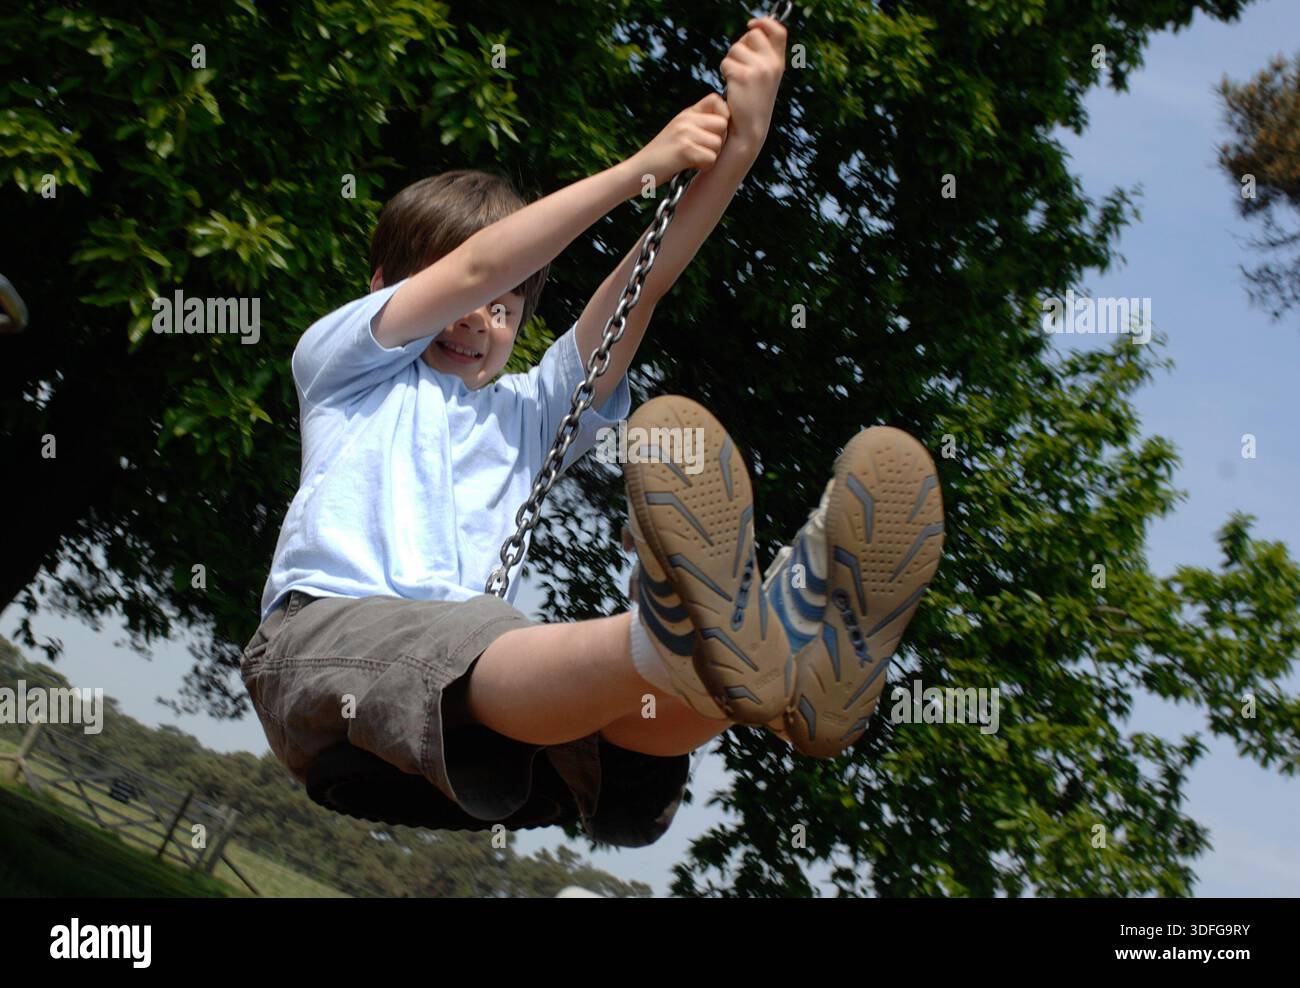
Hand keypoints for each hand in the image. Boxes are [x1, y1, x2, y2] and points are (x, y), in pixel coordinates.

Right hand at [631, 93, 730, 186]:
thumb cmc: (661, 159)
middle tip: (704, 151)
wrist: (637, 171)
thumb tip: (726, 126)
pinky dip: (704, 167)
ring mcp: (684, 133)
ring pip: (718, 144)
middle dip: (718, 141)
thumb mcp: (679, 134)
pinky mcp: (684, 150)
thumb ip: (698, 127)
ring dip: (711, 157)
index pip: (716, 100)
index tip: (716, 132)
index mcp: (686, 114)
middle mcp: (685, 119)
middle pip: (722, 124)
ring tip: (694, 161)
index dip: (723, 115)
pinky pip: (711, 158)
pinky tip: (691, 167)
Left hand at [720, 15, 786, 144]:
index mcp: (779, 63)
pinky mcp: (742, 76)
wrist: (750, 129)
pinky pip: (726, 63)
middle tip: (739, 65)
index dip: (765, 22)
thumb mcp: (765, 77)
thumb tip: (753, 28)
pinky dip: (725, 73)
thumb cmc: (753, 103)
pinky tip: (731, 87)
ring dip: (731, 61)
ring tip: (736, 80)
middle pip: (752, 35)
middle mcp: (771, 64)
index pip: (778, 31)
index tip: (752, 24)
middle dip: (741, 46)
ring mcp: (758, 69)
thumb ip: (763, 55)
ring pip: (736, 49)